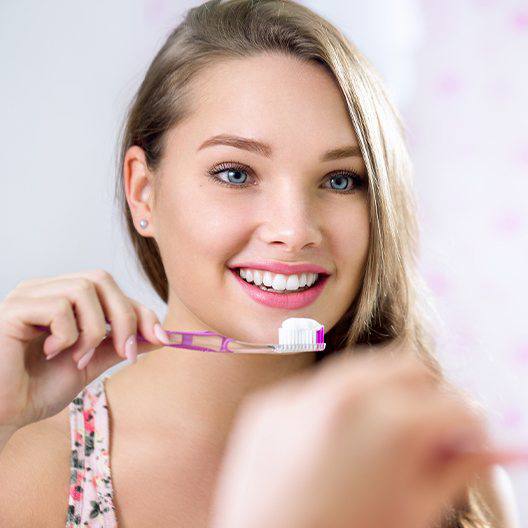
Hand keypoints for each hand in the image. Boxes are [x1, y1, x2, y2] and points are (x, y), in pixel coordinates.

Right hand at [0, 269, 167, 434]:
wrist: (0, 416)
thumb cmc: (36, 390)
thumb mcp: (90, 365)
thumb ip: (119, 346)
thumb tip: (160, 336)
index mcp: (62, 298)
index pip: (111, 289)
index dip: (140, 311)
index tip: (163, 339)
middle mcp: (45, 290)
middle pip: (101, 279)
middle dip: (124, 316)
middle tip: (126, 353)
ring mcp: (28, 296)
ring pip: (83, 288)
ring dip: (93, 330)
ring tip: (79, 359)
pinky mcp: (13, 309)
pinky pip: (58, 307)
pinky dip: (67, 335)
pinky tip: (52, 354)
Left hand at [210, 343, 512, 527]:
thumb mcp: (413, 515)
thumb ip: (458, 471)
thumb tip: (504, 447)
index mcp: (394, 427)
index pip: (457, 403)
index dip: (469, 426)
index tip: (463, 441)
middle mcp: (346, 396)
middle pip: (410, 365)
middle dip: (427, 392)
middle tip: (424, 428)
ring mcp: (301, 394)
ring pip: (361, 366)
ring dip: (381, 389)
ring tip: (376, 434)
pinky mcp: (270, 402)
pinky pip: (314, 387)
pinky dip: (334, 404)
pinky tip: (329, 443)